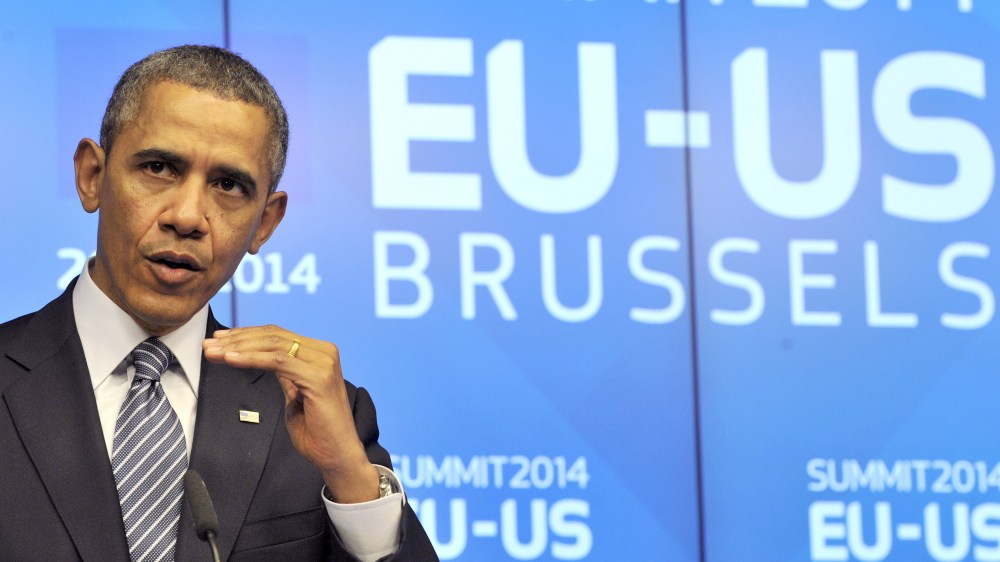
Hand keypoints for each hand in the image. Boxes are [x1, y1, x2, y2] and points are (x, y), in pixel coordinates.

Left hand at [203, 325, 379, 502]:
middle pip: (273, 336)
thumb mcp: (295, 394)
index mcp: (319, 354)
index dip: (246, 335)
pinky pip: (277, 361)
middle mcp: (324, 353)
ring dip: (238, 347)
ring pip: (273, 345)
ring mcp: (323, 362)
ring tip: (213, 352)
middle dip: (236, 339)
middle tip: (208, 344)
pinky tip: (230, 359)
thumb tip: (266, 360)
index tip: (219, 341)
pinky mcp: (318, 377)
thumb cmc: (317, 432)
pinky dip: (250, 358)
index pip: (278, 335)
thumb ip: (285, 374)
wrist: (337, 456)